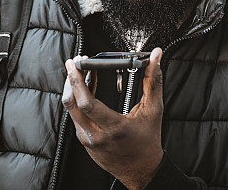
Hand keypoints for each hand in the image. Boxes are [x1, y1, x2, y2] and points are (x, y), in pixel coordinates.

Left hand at [62, 48, 164, 189]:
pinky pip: (76, 118)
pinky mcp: (85, 142)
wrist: (142, 171)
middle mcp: (97, 136)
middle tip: (74, 62)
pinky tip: (85, 89)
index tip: (77, 64)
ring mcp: (88, 140)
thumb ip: (153, 80)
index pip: (87, 104)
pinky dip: (78, 101)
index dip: (78, 81)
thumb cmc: (148, 141)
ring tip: (80, 72)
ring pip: (71, 110)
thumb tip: (156, 56)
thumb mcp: (154, 109)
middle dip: (71, 80)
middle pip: (72, 104)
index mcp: (114, 128)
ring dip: (74, 89)